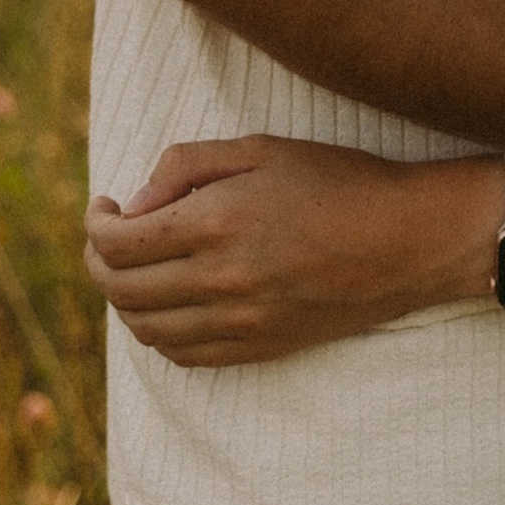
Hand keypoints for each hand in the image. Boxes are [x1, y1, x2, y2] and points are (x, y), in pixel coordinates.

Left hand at [83, 135, 500, 365]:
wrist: (408, 240)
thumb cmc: (339, 182)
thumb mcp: (263, 149)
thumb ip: (188, 166)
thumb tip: (135, 204)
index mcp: (217, 223)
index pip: (118, 243)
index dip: (96, 224)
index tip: (105, 206)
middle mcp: (220, 280)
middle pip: (120, 289)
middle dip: (100, 261)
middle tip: (109, 237)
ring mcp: (239, 322)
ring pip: (145, 328)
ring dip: (125, 299)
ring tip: (136, 269)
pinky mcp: (258, 348)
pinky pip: (182, 355)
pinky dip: (159, 332)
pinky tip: (170, 303)